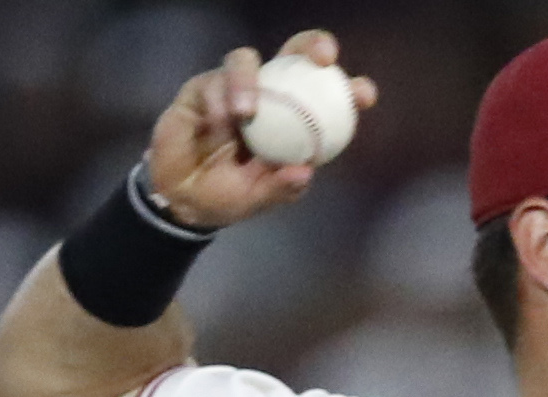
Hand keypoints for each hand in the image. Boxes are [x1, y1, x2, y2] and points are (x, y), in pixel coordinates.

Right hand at [149, 30, 377, 229]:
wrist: (183, 199)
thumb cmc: (229, 196)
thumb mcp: (259, 198)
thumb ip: (282, 186)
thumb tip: (305, 172)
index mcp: (292, 121)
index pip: (324, 97)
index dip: (348, 90)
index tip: (365, 95)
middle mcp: (267, 97)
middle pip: (292, 55)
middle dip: (310, 45)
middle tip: (323, 58)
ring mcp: (234, 88)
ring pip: (246, 61)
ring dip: (248, 81)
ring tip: (246, 113)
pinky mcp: (201, 89)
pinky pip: (211, 82)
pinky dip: (218, 101)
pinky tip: (219, 125)